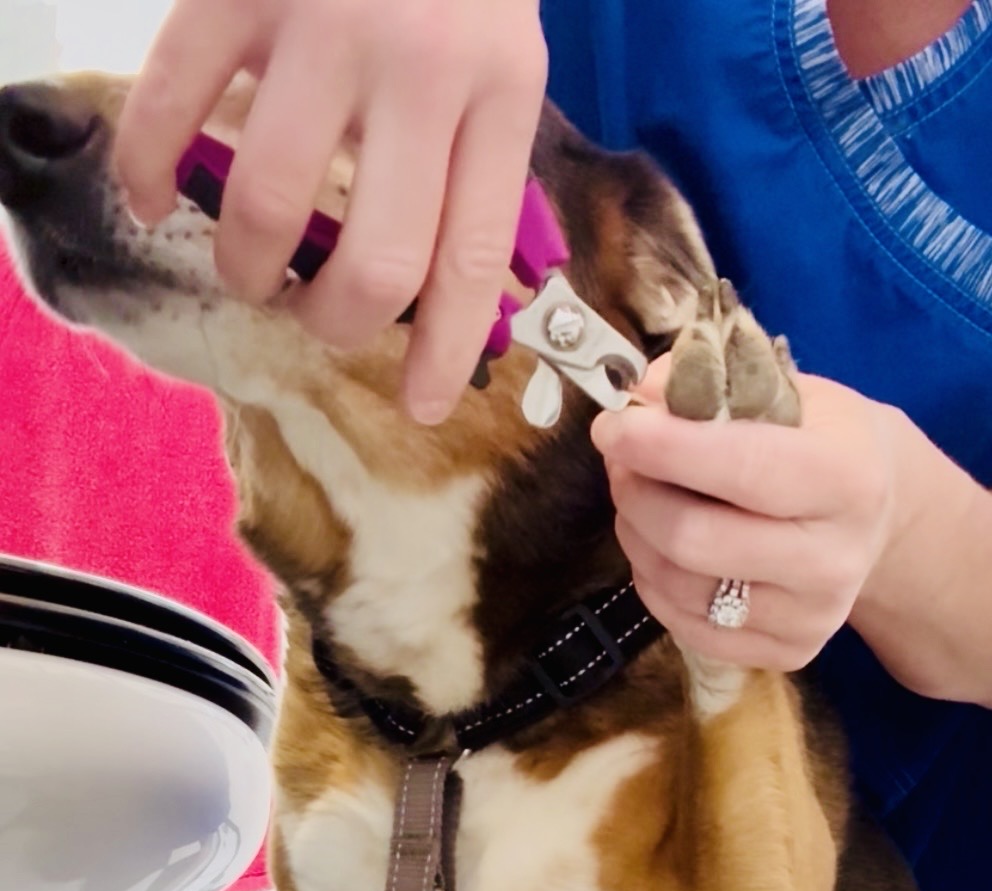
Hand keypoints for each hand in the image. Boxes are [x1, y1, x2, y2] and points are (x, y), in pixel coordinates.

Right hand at [115, 0, 546, 421]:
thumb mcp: (501, 60)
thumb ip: (476, 162)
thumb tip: (452, 300)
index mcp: (498, 91)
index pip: (473, 259)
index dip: (445, 352)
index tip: (423, 407)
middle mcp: (417, 70)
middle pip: (374, 263)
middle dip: (334, 324)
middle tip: (314, 321)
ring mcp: (321, 26)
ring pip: (266, 205)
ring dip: (244, 267)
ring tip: (247, 270)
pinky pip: (171, 103)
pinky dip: (145, 167)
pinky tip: (147, 197)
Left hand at [590, 361, 899, 670]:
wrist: (877, 517)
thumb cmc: (822, 440)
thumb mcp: (786, 390)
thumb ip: (709, 387)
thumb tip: (636, 402)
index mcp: (847, 478)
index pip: (742, 468)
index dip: (663, 449)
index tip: (612, 428)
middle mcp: (835, 558)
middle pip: (696, 540)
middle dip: (637, 494)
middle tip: (621, 462)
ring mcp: (812, 615)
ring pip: (680, 587)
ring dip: (637, 535)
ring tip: (639, 499)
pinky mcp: (790, 653)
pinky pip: (687, 626)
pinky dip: (654, 582)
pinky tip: (660, 548)